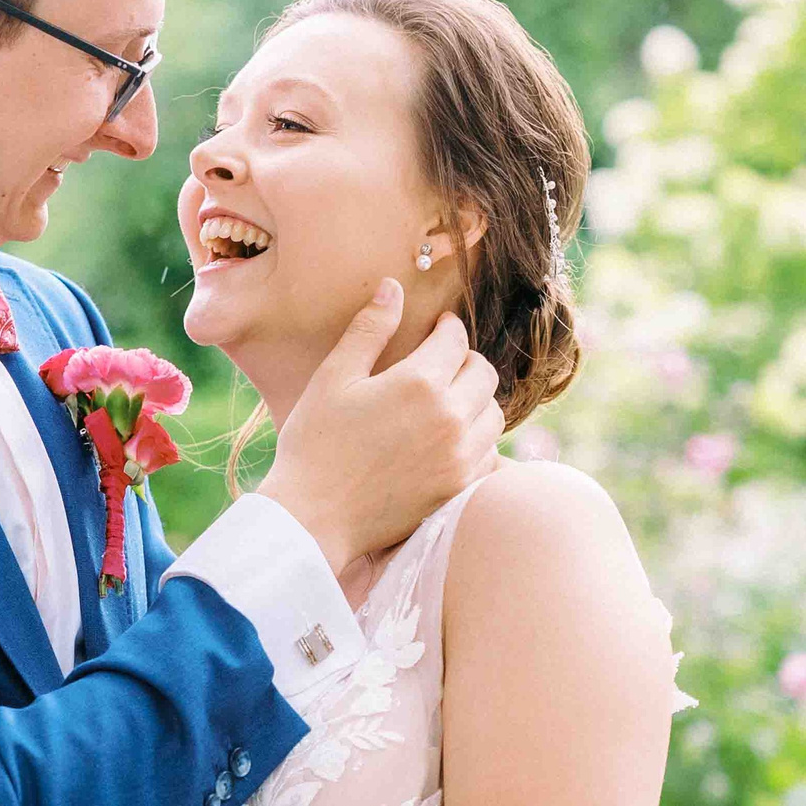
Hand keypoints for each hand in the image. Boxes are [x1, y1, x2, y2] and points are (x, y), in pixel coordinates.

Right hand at [260, 280, 503, 570]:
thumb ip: (368, 330)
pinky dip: (477, 442)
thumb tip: (392, 287)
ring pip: (493, 414)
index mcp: (419, 383)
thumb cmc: (314, 444)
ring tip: (448, 402)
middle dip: (465, 361)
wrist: (312, 517)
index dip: (447, 328)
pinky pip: (490, 455)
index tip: (438, 328)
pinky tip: (450, 441)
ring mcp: (459, 457)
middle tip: (442, 364)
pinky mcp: (458, 488)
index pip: (455, 340)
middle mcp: (450, 417)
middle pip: (483, 373)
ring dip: (476, 401)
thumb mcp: (334, 377)